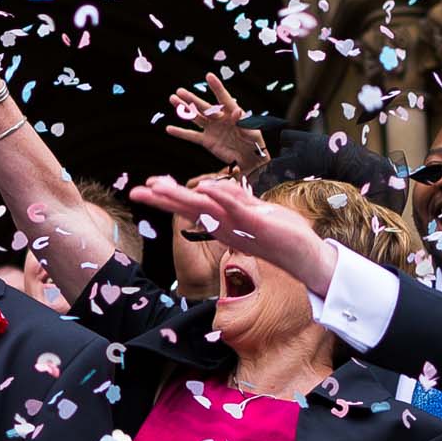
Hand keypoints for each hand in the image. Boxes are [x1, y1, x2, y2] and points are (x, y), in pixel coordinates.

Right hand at [131, 174, 335, 295]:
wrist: (304, 255)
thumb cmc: (279, 231)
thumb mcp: (252, 210)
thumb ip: (232, 199)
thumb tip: (212, 186)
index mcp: (222, 221)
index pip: (190, 205)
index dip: (168, 196)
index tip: (146, 187)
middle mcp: (225, 224)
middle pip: (189, 207)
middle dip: (163, 198)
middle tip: (138, 190)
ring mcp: (240, 225)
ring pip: (205, 207)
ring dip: (182, 195)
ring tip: (159, 185)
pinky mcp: (257, 224)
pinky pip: (236, 208)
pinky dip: (222, 197)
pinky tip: (206, 186)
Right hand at [166, 76, 268, 168]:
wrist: (249, 159)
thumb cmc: (254, 142)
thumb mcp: (252, 131)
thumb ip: (243, 121)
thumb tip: (237, 110)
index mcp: (231, 113)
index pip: (223, 98)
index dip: (216, 87)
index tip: (209, 76)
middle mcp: (219, 118)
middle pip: (203, 107)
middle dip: (191, 99)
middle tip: (179, 91)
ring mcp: (212, 129)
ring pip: (195, 117)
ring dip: (184, 109)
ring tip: (173, 99)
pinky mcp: (207, 141)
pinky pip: (191, 136)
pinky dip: (180, 133)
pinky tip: (169, 129)